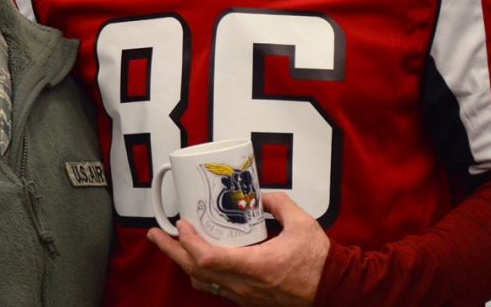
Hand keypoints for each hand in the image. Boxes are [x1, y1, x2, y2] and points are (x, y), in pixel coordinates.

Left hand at [147, 191, 328, 305]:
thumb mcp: (301, 223)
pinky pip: (216, 289)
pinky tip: (197, 261)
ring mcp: (244, 296)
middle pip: (194, 272)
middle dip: (171, 251)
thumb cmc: (318, 262)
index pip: (207, 259)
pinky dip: (201, 274)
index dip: (187, 242)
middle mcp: (243, 285)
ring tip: (172, 245)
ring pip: (202, 282)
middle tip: (156, 233)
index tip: (181, 223)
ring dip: (183, 263)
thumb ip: (278, 203)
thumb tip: (261, 195)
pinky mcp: (248, 300)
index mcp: (254, 266)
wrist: (334, 290)